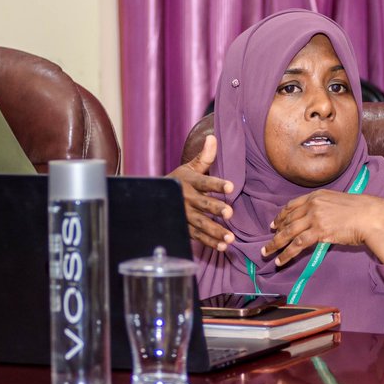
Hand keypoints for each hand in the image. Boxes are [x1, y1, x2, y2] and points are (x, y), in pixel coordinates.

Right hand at [168, 134, 235, 251]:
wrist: (153, 199)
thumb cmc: (178, 181)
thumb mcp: (189, 168)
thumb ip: (204, 157)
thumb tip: (213, 137)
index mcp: (189, 182)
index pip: (204, 182)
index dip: (217, 184)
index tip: (231, 186)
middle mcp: (186, 199)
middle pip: (203, 204)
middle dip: (216, 209)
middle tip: (230, 213)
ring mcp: (184, 215)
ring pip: (201, 224)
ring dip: (215, 231)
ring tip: (230, 237)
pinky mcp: (185, 228)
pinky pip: (197, 236)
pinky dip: (209, 242)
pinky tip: (223, 246)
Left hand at [263, 192, 383, 266]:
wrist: (371, 216)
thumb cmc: (360, 211)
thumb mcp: (337, 202)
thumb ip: (324, 208)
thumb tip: (317, 219)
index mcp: (316, 196)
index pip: (292, 206)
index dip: (281, 216)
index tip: (274, 224)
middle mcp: (312, 205)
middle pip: (287, 220)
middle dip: (275, 233)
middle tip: (267, 243)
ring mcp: (315, 218)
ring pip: (288, 233)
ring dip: (275, 245)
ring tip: (266, 254)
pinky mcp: (319, 232)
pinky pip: (297, 244)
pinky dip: (286, 254)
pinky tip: (280, 260)